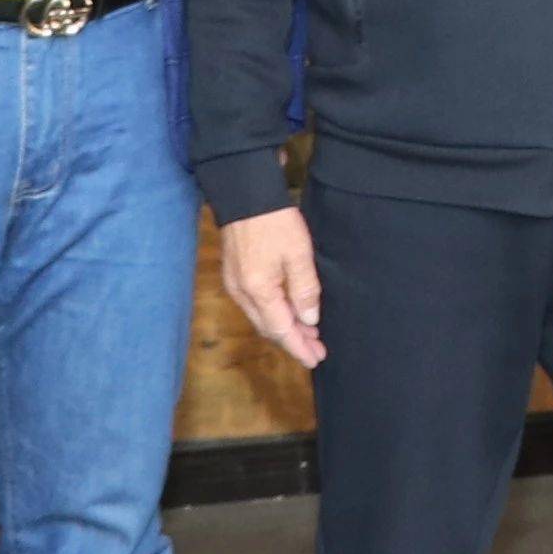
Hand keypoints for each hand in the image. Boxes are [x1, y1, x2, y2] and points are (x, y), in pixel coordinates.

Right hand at [219, 204, 325, 365]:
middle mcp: (242, 294)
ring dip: (284, 328)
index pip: (281, 330)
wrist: (245, 195)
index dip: (299, 347)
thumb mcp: (298, 254)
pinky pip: (256, 305)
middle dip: (293, 341)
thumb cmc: (274, 221)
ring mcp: (235, 285)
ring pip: (262, 318)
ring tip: (308, 334)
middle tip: (317, 349)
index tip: (316, 358)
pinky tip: (289, 312)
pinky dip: (274, 314)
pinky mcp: (235, 275)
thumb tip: (308, 320)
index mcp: (259, 291)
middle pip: (269, 328)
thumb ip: (304, 290)